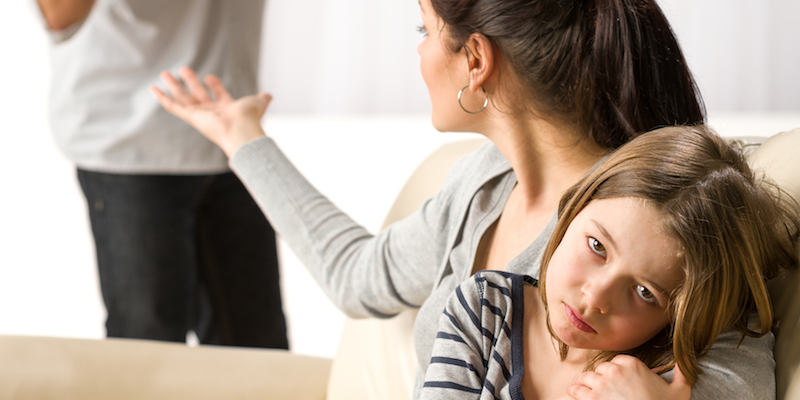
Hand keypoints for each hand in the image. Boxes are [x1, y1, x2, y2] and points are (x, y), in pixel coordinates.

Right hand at [150, 67, 270, 156]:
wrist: (241, 129)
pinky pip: (173, 107)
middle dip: (191, 82)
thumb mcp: (257, 103)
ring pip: (183, 98)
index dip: (215, 86)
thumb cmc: (250, 118)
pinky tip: (153, 89)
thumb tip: (269, 95)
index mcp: (227, 109)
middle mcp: (212, 113)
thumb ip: (262, 99)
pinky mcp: (191, 117)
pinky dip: (162, 98)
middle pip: (198, 95)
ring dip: (174, 85)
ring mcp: (200, 115)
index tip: (210, 77)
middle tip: (184, 69)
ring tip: (165, 73)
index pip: (219, 96)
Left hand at [567, 355, 690, 399]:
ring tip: (589, 392)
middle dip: (601, 378)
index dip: (616, 371)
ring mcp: (601, 384)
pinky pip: (575, 390)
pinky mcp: (592, 399)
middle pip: (599, 369)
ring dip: (586, 385)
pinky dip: (575, 393)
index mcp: (632, 364)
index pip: (615, 361)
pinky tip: (579, 397)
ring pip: (585, 377)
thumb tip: (683, 362)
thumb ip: (681, 373)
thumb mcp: (680, 390)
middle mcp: (614, 370)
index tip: (619, 381)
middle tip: (605, 390)